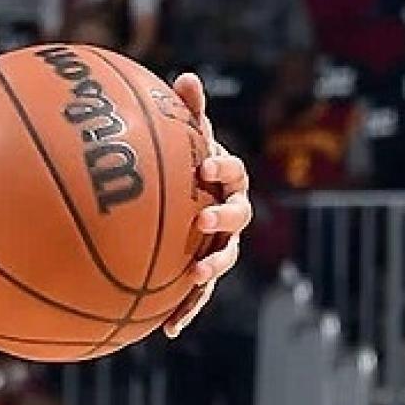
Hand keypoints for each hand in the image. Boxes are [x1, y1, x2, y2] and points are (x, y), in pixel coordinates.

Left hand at [162, 72, 252, 338]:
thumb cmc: (182, 161)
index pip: (231, 171)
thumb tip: (186, 75)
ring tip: (193, 275)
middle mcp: (229, 213)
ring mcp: (220, 244)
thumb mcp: (182, 136)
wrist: (183, 198)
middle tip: (203, 219)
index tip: (204, 165)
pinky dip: (185, 310)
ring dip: (211, 267)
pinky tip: (167, 330)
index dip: (222, 167)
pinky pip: (198, 293)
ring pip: (223, 257)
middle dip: (223, 218)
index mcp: (224, 179)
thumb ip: (187, 111)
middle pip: (238, 217)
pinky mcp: (203, 273)